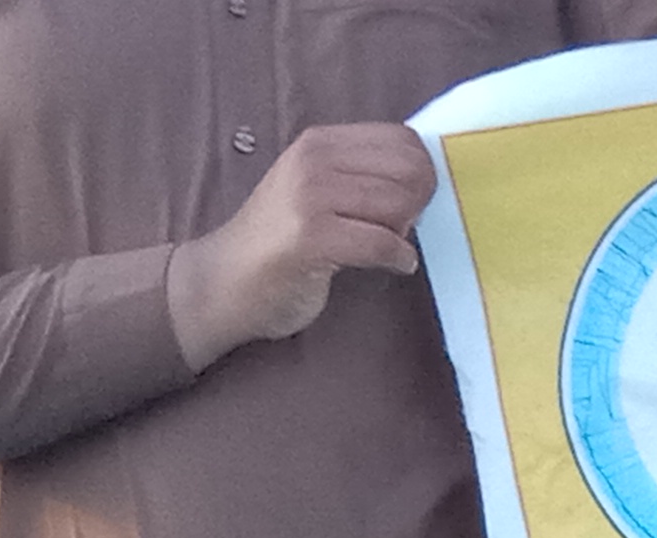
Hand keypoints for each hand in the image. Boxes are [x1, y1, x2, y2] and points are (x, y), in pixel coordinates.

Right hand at [166, 125, 434, 369]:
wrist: (228, 278)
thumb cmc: (284, 238)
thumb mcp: (320, 189)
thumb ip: (362, 175)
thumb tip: (427, 178)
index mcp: (321, 141)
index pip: (403, 139)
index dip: (423, 172)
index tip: (411, 201)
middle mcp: (314, 159)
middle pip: (410, 171)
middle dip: (419, 204)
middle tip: (400, 228)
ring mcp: (310, 196)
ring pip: (399, 205)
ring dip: (404, 233)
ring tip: (383, 245)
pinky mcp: (313, 237)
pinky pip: (383, 243)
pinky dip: (398, 259)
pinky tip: (391, 265)